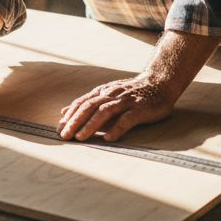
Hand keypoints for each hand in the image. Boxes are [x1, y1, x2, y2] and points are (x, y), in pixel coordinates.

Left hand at [58, 75, 176, 141]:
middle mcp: (112, 94)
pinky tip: (109, 138)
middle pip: (90, 106)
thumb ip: (87, 104)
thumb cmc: (132, 92)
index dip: (71, 115)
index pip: (83, 102)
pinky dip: (117, 128)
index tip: (60, 128)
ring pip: (105, 111)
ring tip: (81, 137)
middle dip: (76, 121)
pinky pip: (127, 119)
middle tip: (65, 135)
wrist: (160, 82)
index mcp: (103, 92)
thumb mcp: (107, 95)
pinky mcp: (140, 108)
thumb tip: (63, 112)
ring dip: (91, 124)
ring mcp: (127, 101)